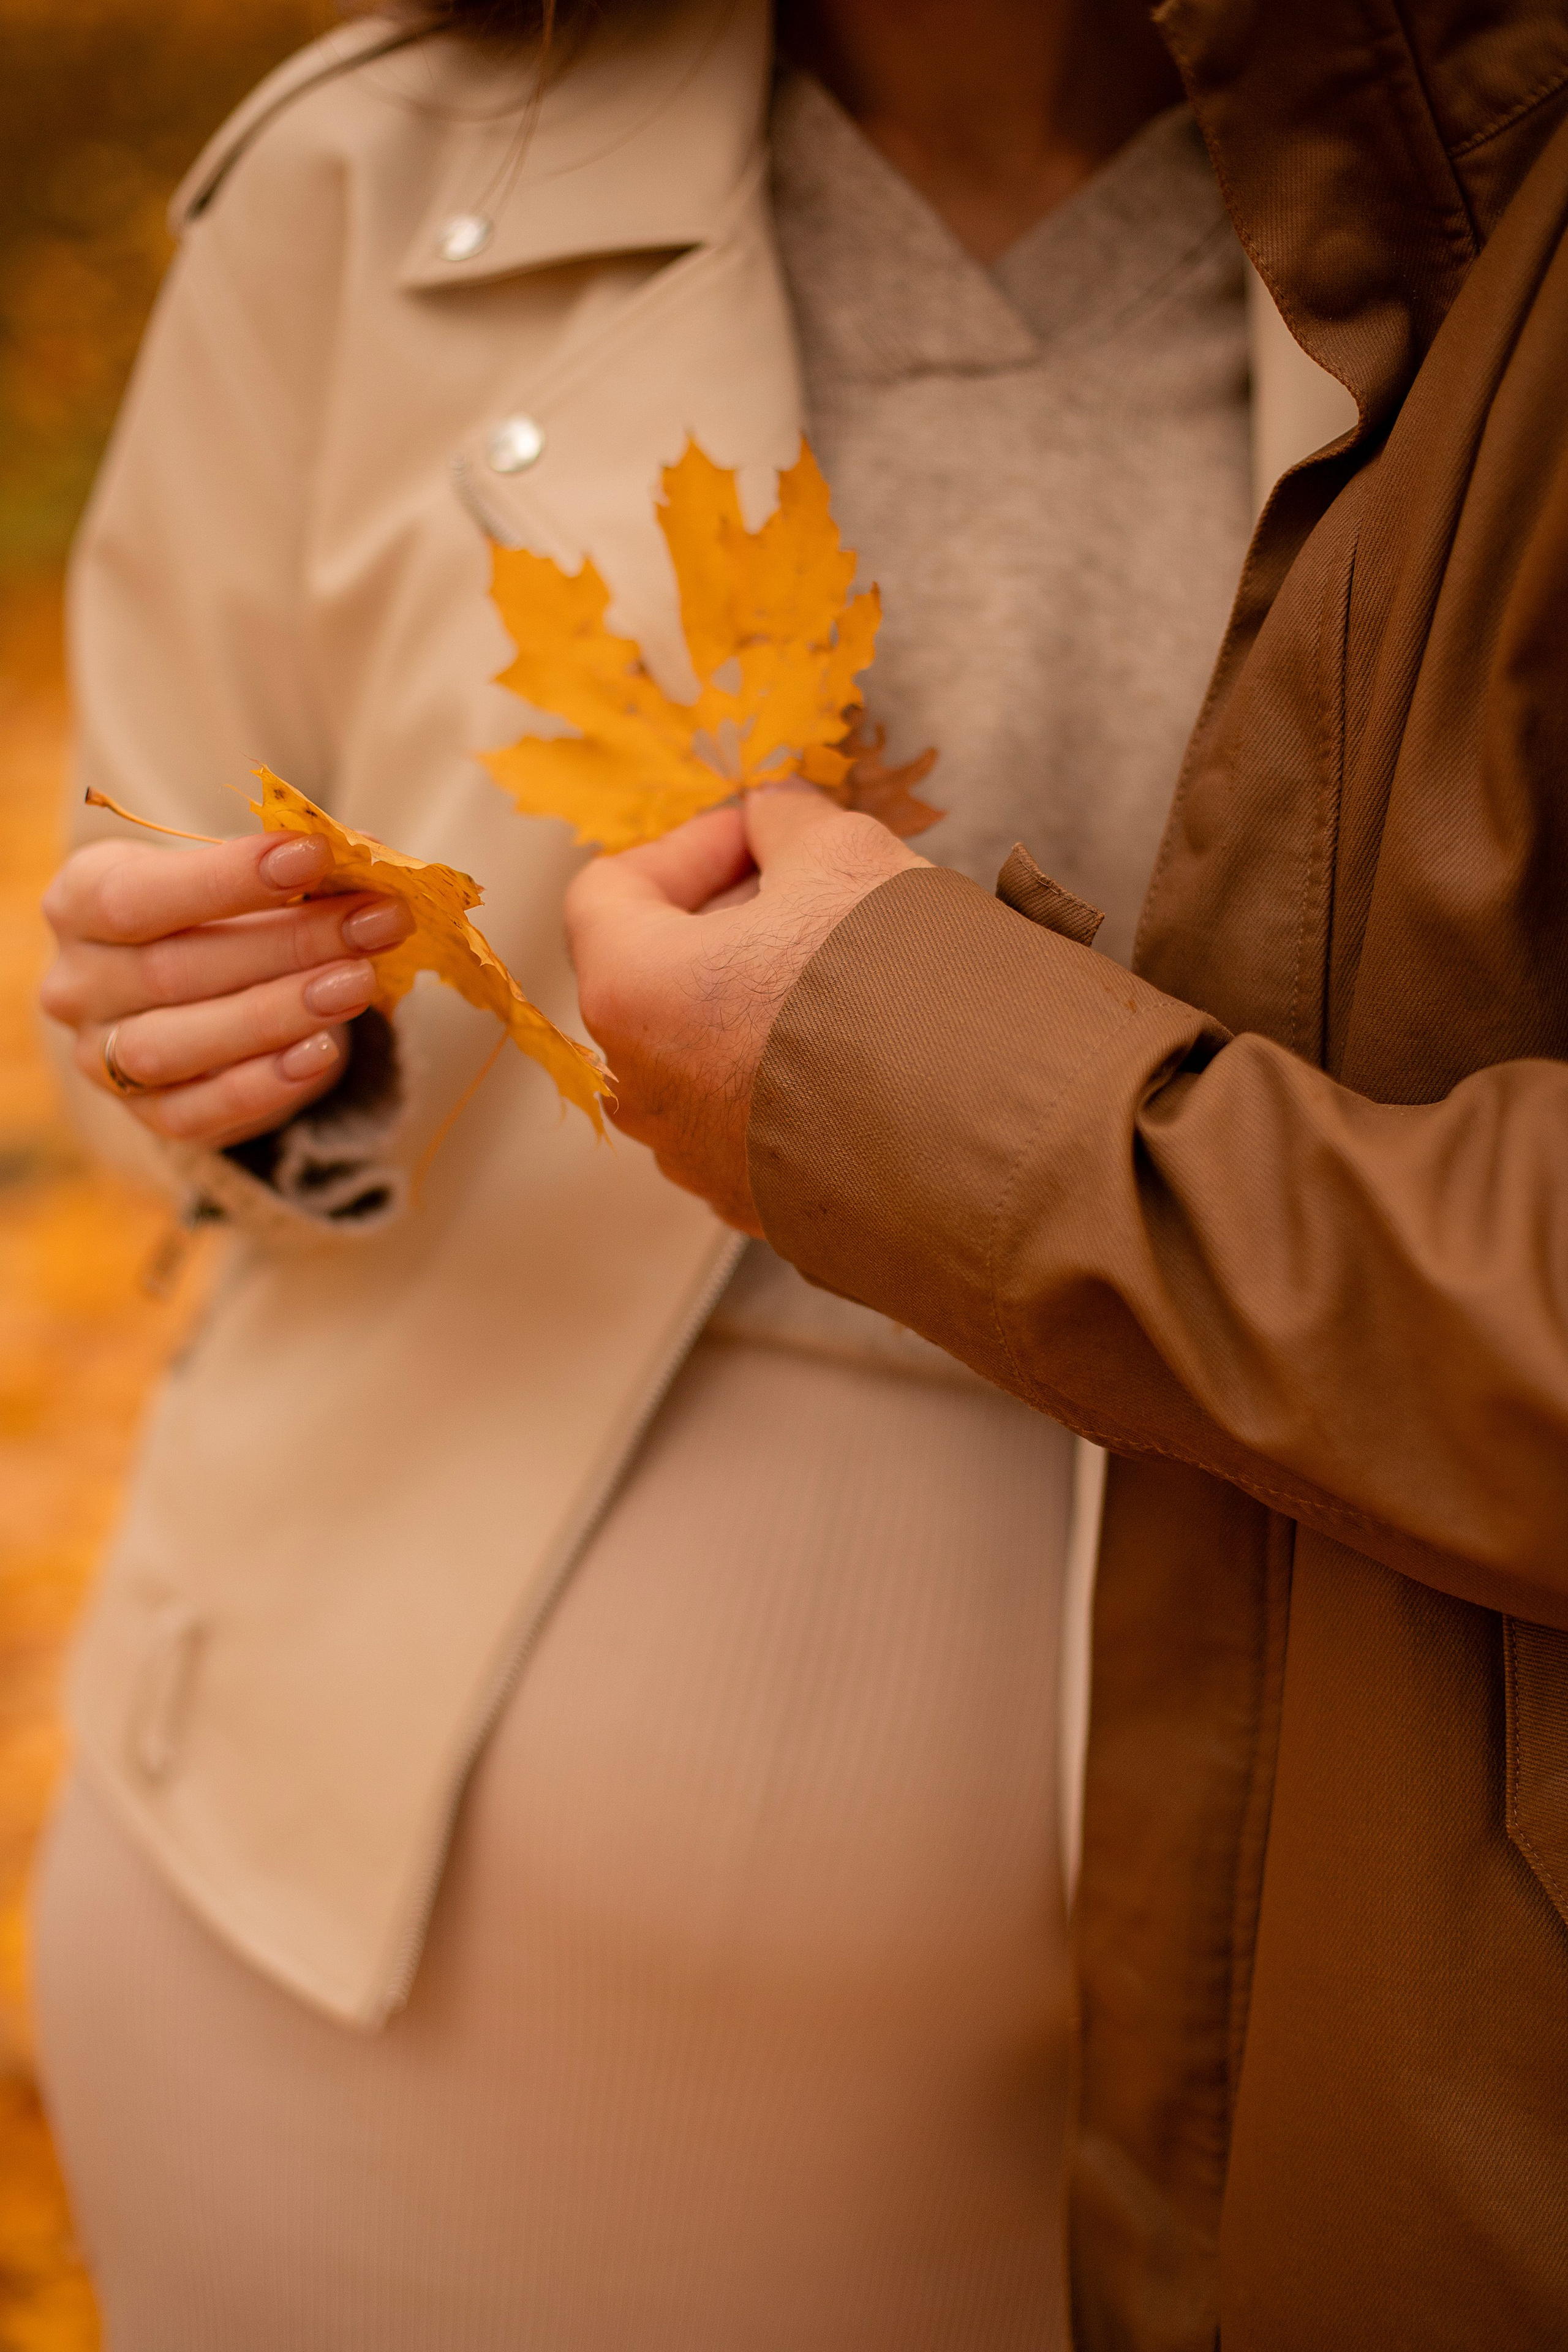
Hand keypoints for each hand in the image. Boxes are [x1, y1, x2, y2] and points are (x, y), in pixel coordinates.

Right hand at [40, 831, 414, 1148]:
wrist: (192, 991)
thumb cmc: (214, 915)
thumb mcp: (234, 877)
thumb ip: (288, 869)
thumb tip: (369, 852)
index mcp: (78, 901)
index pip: (137, 893)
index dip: (226, 877)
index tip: (314, 854)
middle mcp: (76, 983)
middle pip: (172, 969)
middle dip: (287, 944)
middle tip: (374, 923)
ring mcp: (99, 1057)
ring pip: (176, 1045)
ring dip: (276, 1014)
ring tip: (357, 984)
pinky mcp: (144, 1114)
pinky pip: (197, 1112)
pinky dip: (262, 1085)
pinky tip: (322, 1053)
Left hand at [565, 784, 923, 1231]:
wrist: (979, 1137)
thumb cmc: (893, 990)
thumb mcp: (844, 856)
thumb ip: (790, 821)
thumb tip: (777, 815)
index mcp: (630, 992)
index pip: (610, 890)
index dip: (689, 845)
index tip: (760, 835)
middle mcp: (642, 1090)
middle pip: (660, 973)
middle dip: (734, 920)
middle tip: (816, 892)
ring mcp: (697, 1158)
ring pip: (710, 1050)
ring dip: (765, 1000)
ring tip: (853, 973)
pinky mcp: (758, 1203)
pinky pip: (759, 1117)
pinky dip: (796, 1074)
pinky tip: (872, 1050)